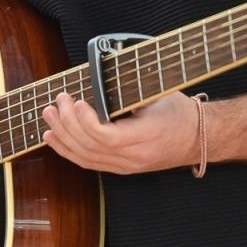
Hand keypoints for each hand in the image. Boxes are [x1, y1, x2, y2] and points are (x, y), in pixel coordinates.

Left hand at [40, 91, 199, 174]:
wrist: (198, 139)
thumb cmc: (180, 112)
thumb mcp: (160, 95)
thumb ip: (130, 92)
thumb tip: (98, 77)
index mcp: (147, 136)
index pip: (109, 137)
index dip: (87, 122)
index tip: (77, 102)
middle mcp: (135, 157)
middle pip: (92, 148)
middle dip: (68, 125)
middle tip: (56, 103)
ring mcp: (127, 166)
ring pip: (86, 158)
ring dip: (63, 137)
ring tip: (49, 116)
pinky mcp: (122, 168)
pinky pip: (89, 163)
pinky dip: (68, 150)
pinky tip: (53, 138)